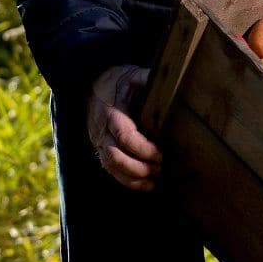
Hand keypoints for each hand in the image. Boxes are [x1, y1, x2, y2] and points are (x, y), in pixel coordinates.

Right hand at [87, 63, 159, 189]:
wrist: (94, 86)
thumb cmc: (119, 83)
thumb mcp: (132, 76)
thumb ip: (146, 79)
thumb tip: (168, 77)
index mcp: (111, 114)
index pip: (123, 136)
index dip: (142, 148)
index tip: (160, 153)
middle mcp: (102, 131)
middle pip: (115, 157)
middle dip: (139, 166)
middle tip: (160, 166)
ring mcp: (100, 143)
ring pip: (112, 167)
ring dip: (135, 177)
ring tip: (156, 177)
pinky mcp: (102, 151)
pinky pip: (112, 172)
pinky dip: (130, 182)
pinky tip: (149, 185)